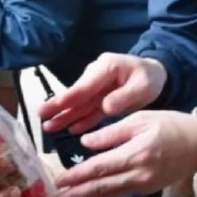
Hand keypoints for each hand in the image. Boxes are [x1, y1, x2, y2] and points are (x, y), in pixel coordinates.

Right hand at [38, 53, 166, 134]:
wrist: (156, 74)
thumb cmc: (150, 78)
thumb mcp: (143, 85)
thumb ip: (124, 96)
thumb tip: (106, 107)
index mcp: (106, 68)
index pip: (84, 86)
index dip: (67, 98)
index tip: (51, 107)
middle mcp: (96, 76)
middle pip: (76, 94)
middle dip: (58, 106)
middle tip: (40, 116)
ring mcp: (97, 87)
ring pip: (79, 104)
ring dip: (65, 115)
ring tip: (49, 127)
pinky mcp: (101, 98)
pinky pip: (89, 110)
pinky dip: (80, 119)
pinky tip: (71, 129)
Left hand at [48, 111, 196, 196]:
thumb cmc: (171, 125)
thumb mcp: (141, 119)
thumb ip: (112, 132)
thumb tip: (85, 143)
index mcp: (136, 154)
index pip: (100, 168)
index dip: (77, 177)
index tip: (58, 182)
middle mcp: (138, 175)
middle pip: (101, 188)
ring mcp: (143, 185)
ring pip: (108, 194)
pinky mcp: (146, 188)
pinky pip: (119, 192)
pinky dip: (100, 195)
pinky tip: (86, 196)